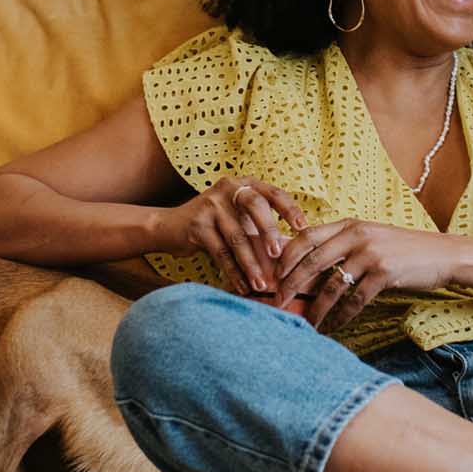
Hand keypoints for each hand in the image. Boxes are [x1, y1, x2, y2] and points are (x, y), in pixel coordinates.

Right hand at [156, 178, 305, 295]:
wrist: (169, 226)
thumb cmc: (215, 223)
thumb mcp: (238, 217)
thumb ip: (260, 226)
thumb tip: (292, 251)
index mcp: (244, 184)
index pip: (273, 193)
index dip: (290, 210)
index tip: (303, 228)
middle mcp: (228, 189)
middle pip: (255, 206)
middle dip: (269, 232)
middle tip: (279, 256)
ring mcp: (211, 205)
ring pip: (237, 236)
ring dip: (251, 264)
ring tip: (262, 284)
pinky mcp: (197, 225)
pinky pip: (220, 252)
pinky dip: (233, 272)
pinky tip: (242, 287)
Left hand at [274, 219, 459, 331]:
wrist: (443, 255)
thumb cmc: (404, 249)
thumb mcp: (372, 237)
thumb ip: (344, 244)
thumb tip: (310, 267)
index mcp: (350, 224)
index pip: (306, 236)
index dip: (286, 256)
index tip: (273, 276)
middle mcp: (357, 235)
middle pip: (311, 261)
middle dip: (290, 285)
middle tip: (277, 304)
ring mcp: (371, 254)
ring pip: (331, 285)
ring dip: (315, 308)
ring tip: (306, 323)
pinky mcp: (384, 273)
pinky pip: (355, 300)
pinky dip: (342, 316)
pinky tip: (335, 325)